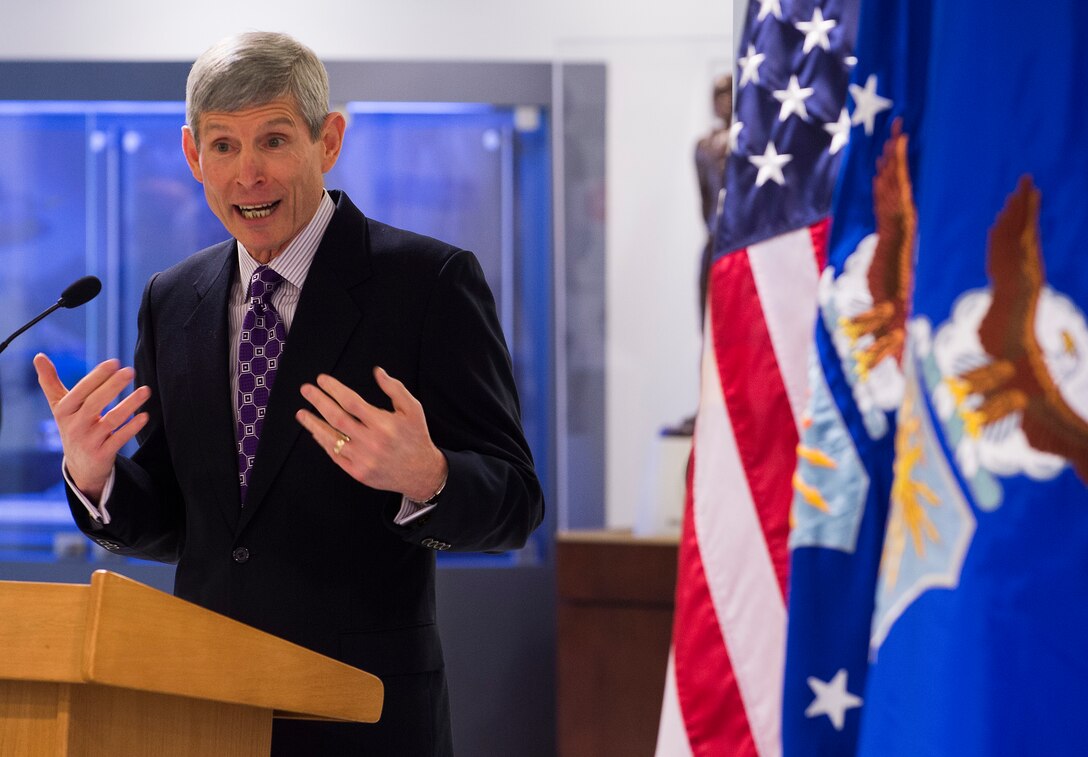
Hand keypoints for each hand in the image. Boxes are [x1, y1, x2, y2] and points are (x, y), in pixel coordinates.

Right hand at [34, 354, 150, 502]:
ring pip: (111, 420)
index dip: (96, 377)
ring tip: (146, 390)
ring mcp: (89, 441)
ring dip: (130, 404)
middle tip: (130, 371)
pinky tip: (145, 415)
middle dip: (112, 386)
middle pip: (95, 403)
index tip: (114, 362)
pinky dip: (132, 427)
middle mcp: (75, 426)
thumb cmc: (72, 427)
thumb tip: (38, 356)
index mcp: (64, 411)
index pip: (80, 391)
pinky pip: (119, 439)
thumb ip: (50, 382)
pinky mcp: (103, 454)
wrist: (80, 466)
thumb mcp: (59, 407)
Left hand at [296, 367, 447, 500]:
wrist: (421, 472)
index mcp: (384, 423)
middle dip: (318, 401)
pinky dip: (323, 442)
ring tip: (302, 413)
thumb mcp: (413, 409)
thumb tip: (377, 372)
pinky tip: (316, 432)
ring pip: (331, 438)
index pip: (351, 401)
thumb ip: (395, 389)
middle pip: (336, 418)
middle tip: (306, 390)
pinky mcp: (358, 472)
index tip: (322, 380)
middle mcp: (371, 441)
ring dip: (313, 424)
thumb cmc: (416, 437)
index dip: (334, 389)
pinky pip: (335, 455)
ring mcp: (363, 458)